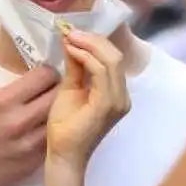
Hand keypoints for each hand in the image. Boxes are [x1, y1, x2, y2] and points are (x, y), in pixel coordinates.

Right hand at [0, 66, 58, 185]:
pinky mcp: (34, 162)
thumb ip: (2, 93)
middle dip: (57, 90)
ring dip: (57, 113)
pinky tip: (42, 132)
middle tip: (51, 92)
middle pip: (58, 96)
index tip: (44, 77)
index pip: (43, 77)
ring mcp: (29, 144)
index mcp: (1, 102)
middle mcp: (19, 121)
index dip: (47, 73)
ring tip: (49, 113)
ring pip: (60, 120)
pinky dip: (50, 133)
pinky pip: (52, 140)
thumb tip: (25, 87)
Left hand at [46, 30, 129, 173]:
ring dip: (88, 45)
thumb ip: (75, 67)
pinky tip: (71, 51)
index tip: (71, 31)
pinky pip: (101, 73)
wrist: (63, 154)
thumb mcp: (70, 89)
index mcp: (115, 92)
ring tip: (68, 38)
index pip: (112, 58)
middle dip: (92, 39)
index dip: (94, 41)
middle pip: (114, 55)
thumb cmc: (65, 126)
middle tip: (69, 31)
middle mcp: (122, 96)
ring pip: (110, 61)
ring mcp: (118, 101)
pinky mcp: (107, 105)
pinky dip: (86, 58)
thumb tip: (72, 41)